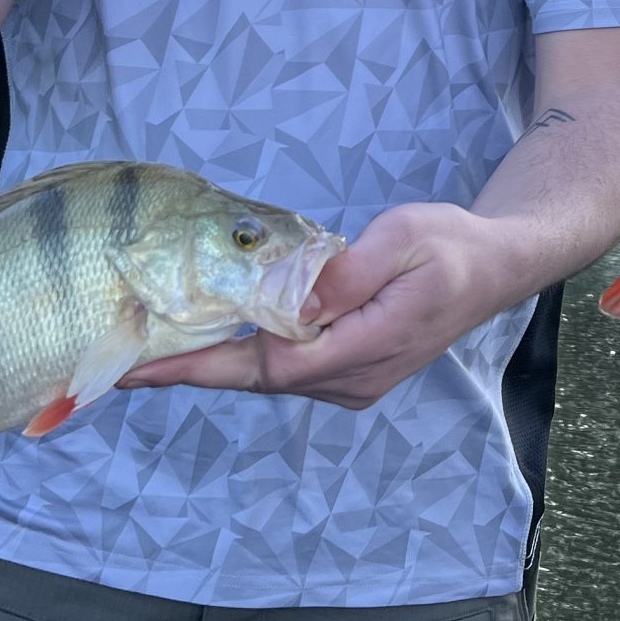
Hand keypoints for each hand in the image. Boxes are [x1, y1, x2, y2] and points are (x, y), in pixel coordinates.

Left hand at [120, 203, 525, 410]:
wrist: (494, 269)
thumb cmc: (451, 246)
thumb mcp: (405, 237)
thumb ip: (348, 271)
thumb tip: (296, 299)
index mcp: (369, 345)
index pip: (272, 364)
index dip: (205, 365)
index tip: (149, 366)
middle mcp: (356, 379)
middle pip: (260, 379)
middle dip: (192, 372)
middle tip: (124, 368)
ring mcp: (355, 383)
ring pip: (272, 378)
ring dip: (217, 365)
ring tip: (156, 352)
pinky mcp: (352, 374)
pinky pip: (288, 371)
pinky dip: (247, 358)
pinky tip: (214, 342)